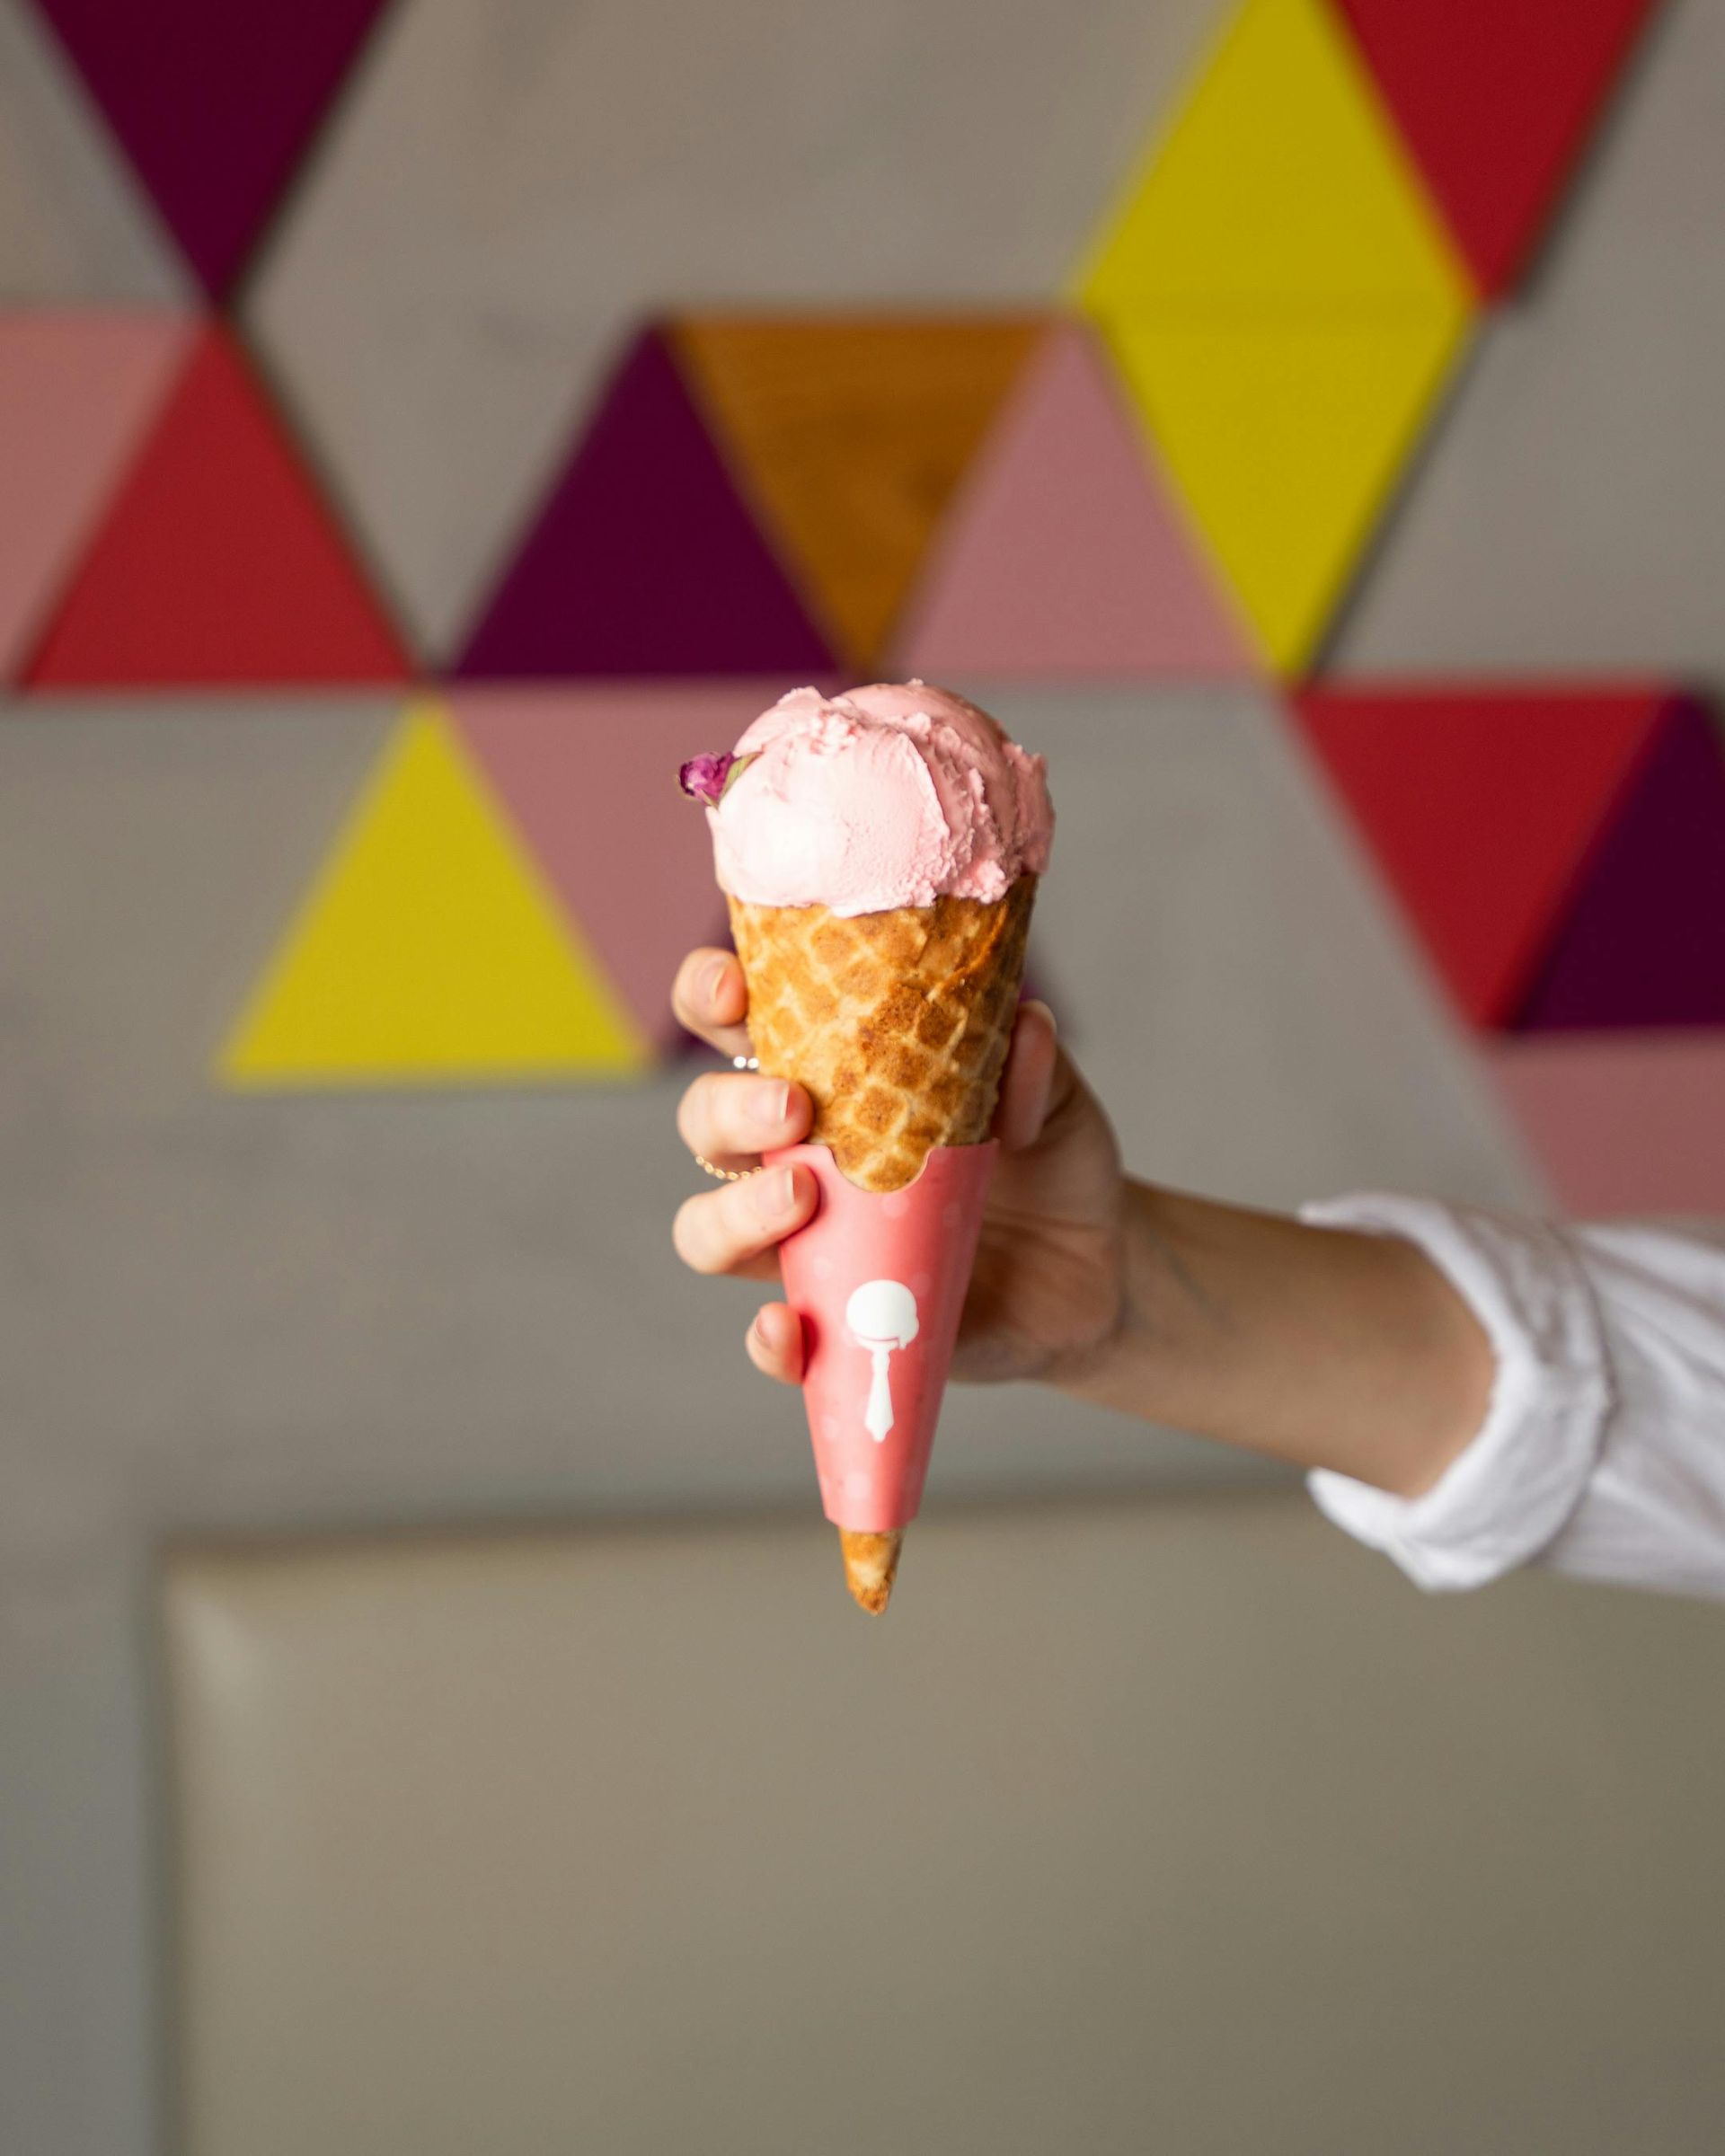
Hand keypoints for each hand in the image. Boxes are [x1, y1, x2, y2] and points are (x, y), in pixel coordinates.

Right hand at [671, 947, 1127, 1390]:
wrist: (1100, 1274)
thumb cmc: (1053, 1166)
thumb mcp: (1055, 1105)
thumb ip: (1031, 1066)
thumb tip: (1023, 1021)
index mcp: (832, 1080)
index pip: (738, 1026)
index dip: (712, 997)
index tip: (735, 987)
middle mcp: (800, 1156)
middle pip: (706, 1123)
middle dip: (726, 1107)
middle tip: (793, 1105)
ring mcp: (808, 1243)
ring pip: (707, 1228)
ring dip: (732, 1213)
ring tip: (799, 1196)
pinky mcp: (834, 1321)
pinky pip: (773, 1341)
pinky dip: (767, 1342)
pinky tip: (788, 1328)